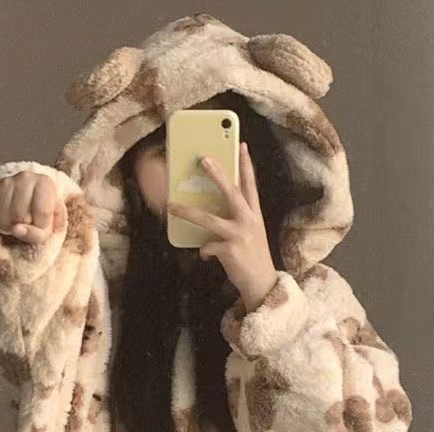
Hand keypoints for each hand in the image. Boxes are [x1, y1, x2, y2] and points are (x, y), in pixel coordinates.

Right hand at [0, 170, 64, 243]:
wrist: (32, 207)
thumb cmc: (46, 219)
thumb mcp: (53, 229)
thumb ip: (39, 234)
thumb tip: (16, 229)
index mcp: (45, 182)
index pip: (42, 213)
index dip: (42, 227)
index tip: (43, 226)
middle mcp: (24, 177)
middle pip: (19, 215)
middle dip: (24, 227)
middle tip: (28, 225)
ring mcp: (5, 182)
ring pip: (3, 218)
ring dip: (9, 229)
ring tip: (17, 224)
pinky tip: (5, 222)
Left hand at [167, 142, 279, 311]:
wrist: (261, 284)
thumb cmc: (252, 256)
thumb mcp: (250, 233)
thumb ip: (237, 218)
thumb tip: (211, 207)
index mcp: (254, 214)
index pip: (251, 184)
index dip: (246, 164)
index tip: (241, 145)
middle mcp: (249, 220)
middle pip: (232, 192)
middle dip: (218, 174)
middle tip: (204, 159)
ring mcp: (240, 235)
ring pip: (209, 219)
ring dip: (188, 212)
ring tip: (172, 206)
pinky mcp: (230, 250)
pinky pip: (207, 246)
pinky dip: (204, 251)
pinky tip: (207, 256)